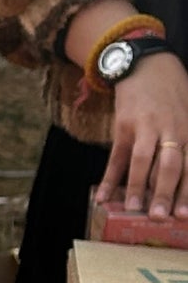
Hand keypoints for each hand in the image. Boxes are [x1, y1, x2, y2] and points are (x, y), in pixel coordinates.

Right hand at [96, 51, 187, 216]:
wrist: (147, 64)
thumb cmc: (175, 94)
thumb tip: (186, 178)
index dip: (187, 192)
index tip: (184, 216)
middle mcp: (171, 130)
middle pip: (169, 167)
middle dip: (164, 195)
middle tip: (159, 219)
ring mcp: (146, 127)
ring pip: (142, 162)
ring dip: (137, 188)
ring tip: (133, 211)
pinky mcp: (124, 125)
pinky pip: (116, 156)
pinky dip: (110, 178)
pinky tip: (103, 197)